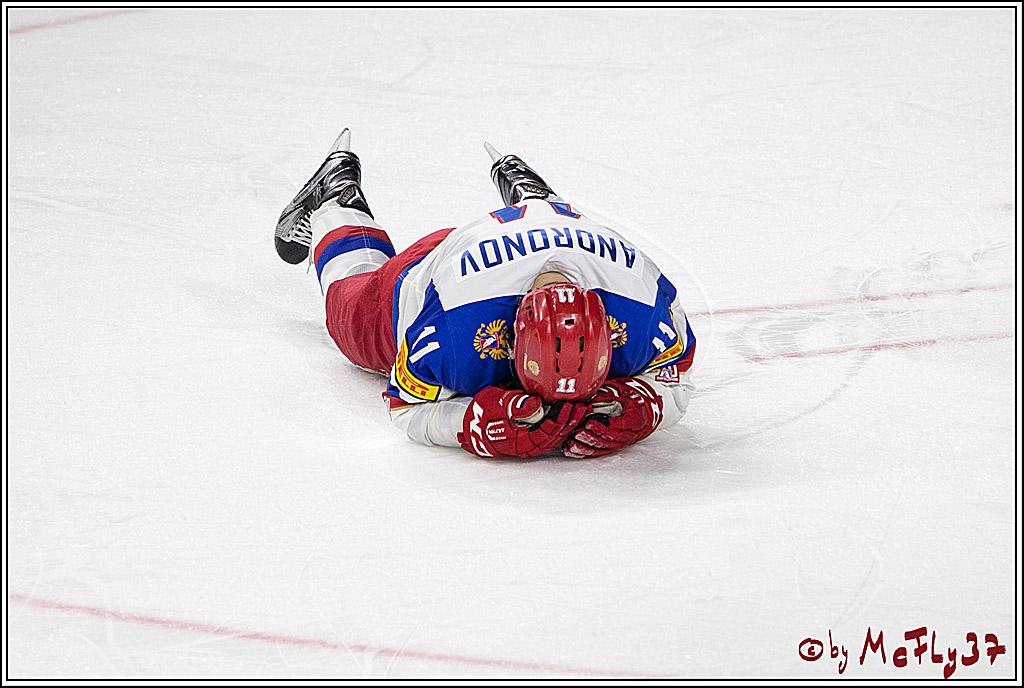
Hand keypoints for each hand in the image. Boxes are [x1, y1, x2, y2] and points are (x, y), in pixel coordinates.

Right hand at [459, 387, 590, 457]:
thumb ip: (514, 405)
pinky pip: (551, 434)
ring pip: (555, 436)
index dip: (559, 419)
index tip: (568, 405)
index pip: (545, 433)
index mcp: (518, 442)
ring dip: (569, 423)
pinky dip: (562, 424)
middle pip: (554, 436)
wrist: (470, 425)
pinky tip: (571, 415)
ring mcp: (530, 444)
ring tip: (581, 409)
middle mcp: (526, 447)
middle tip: (583, 407)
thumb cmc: (480, 416)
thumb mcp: (493, 405)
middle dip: (570, 421)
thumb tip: (534, 403)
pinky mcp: (531, 438)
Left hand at [564, 377, 663, 457]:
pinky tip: (572, 451)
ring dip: (585, 447)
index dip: (602, 427)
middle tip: (577, 432)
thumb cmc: (634, 400)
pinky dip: (584, 453)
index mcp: (633, 422)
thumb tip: (589, 399)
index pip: (616, 428)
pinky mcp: (611, 447)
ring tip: (572, 443)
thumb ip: (609, 397)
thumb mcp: (625, 394)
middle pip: (606, 441)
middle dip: (590, 437)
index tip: (589, 422)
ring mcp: (618, 444)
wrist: (645, 412)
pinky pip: (597, 452)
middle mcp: (626, 436)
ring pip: (601, 449)